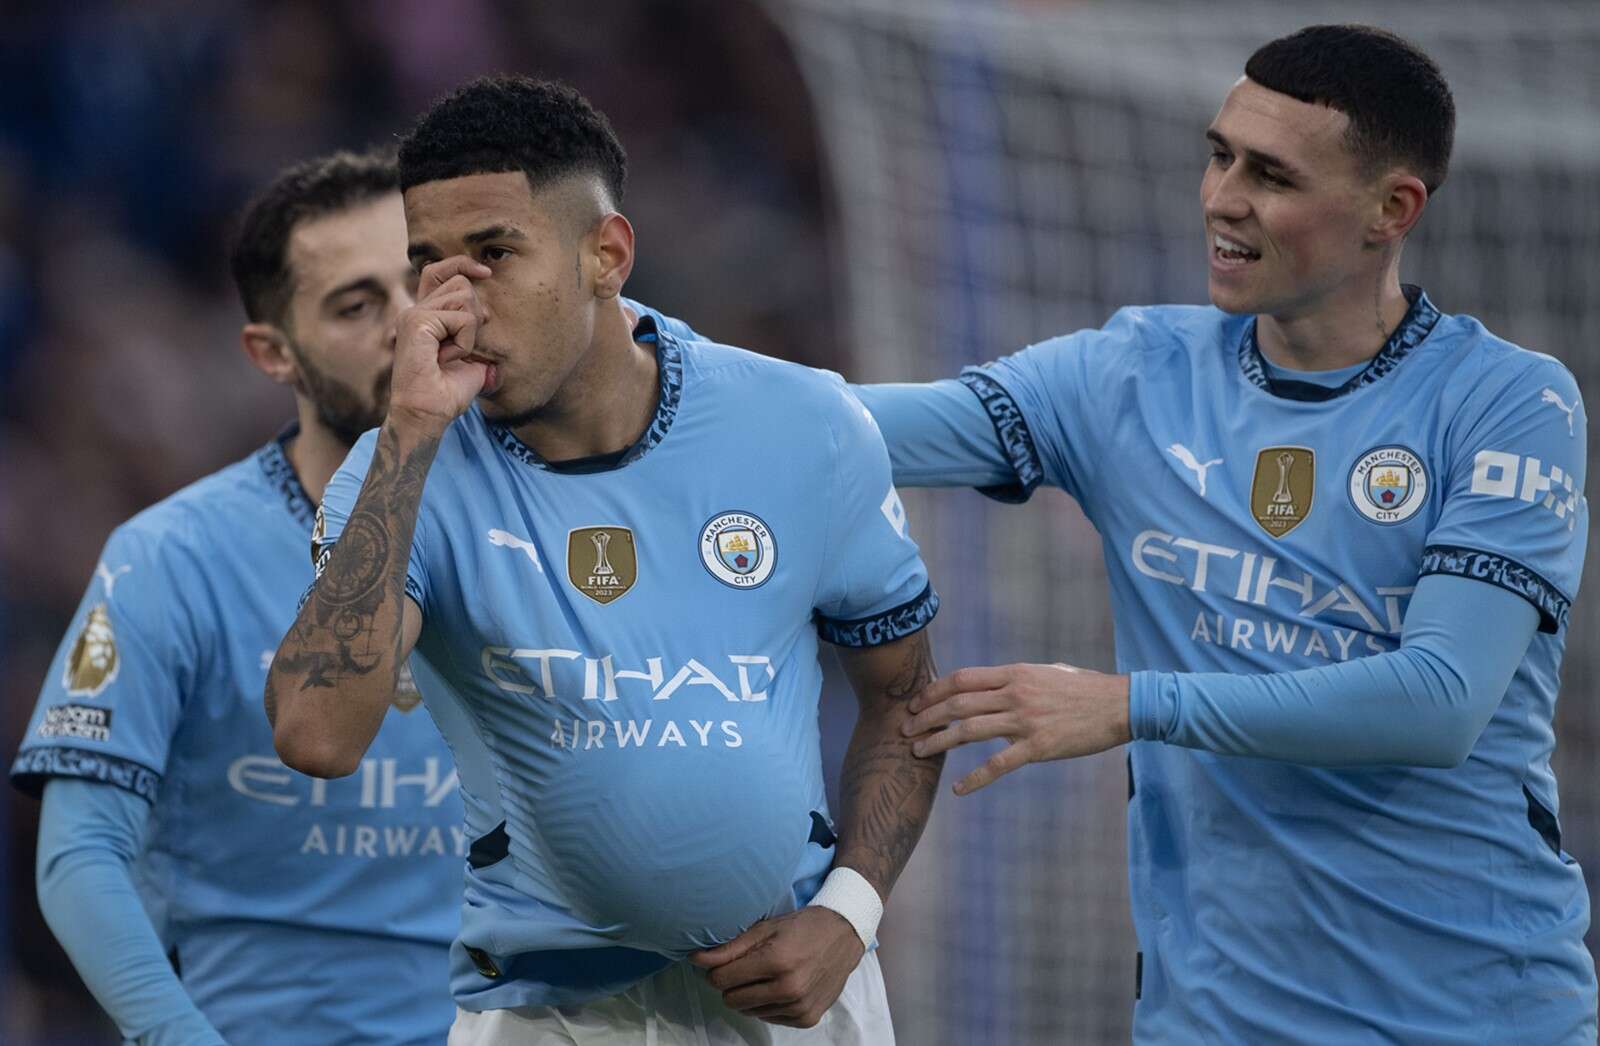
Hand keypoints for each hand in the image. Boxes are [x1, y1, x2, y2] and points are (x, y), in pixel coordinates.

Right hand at [389, 256, 492, 435]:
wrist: (428, 414)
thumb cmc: (447, 393)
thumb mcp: (470, 357)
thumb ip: (474, 331)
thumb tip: (490, 314)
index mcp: (424, 315)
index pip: (439, 271)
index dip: (463, 264)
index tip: (487, 271)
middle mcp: (415, 310)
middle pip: (460, 282)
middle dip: (475, 313)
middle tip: (463, 346)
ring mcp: (414, 314)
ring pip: (464, 295)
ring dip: (470, 330)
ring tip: (454, 354)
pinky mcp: (418, 322)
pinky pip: (462, 318)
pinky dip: (465, 341)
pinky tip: (448, 358)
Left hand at [689, 907, 864, 1028]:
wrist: (844, 935)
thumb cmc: (802, 927)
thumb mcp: (765, 928)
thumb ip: (730, 948)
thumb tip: (696, 959)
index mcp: (776, 961)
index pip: (722, 980)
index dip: (718, 971)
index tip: (726, 962)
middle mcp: (789, 989)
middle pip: (732, 1000)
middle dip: (733, 985)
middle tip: (747, 967)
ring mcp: (799, 1007)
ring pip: (749, 1012)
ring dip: (751, 995)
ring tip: (768, 974)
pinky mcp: (807, 1019)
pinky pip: (769, 1018)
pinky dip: (769, 1005)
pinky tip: (781, 986)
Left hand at [902, 663, 1131, 794]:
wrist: (1119, 705)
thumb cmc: (1084, 688)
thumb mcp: (1045, 672)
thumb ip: (1016, 678)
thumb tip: (994, 683)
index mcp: (1014, 673)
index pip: (962, 679)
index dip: (933, 691)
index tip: (915, 703)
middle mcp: (1015, 694)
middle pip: (957, 703)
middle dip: (925, 717)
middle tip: (905, 730)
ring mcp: (1025, 720)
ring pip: (969, 730)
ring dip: (938, 742)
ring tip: (918, 752)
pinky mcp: (1039, 747)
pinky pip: (999, 764)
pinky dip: (975, 778)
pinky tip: (958, 789)